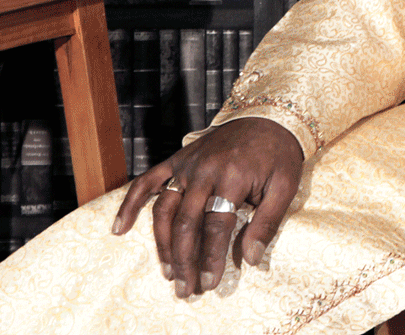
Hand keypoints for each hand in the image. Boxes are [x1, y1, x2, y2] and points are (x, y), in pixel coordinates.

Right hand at [111, 117, 304, 298]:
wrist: (269, 115)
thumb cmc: (278, 153)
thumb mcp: (284, 186)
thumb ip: (267, 223)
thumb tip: (251, 259)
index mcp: (233, 177)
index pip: (216, 226)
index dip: (210, 258)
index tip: (208, 283)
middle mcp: (205, 171)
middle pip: (186, 223)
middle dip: (184, 260)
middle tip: (185, 288)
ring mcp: (187, 165)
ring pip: (164, 209)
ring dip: (163, 244)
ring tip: (169, 272)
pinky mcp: (177, 160)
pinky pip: (147, 181)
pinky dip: (130, 203)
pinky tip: (119, 228)